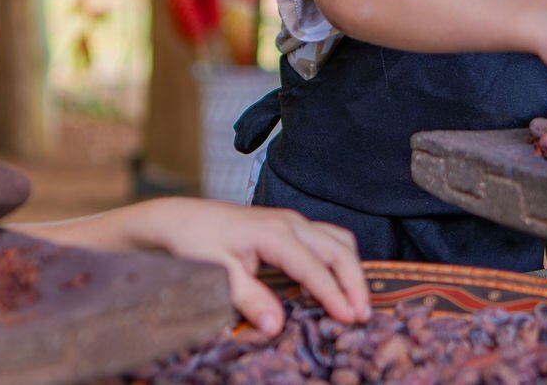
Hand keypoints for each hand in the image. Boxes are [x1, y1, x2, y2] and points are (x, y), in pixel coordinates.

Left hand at [107, 199, 369, 334]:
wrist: (181, 219)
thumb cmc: (196, 244)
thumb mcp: (217, 275)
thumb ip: (248, 299)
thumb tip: (276, 326)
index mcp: (275, 233)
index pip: (315, 267)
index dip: (335, 294)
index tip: (350, 318)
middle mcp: (291, 223)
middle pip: (338, 250)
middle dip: (355, 281)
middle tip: (365, 313)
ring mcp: (293, 222)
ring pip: (338, 241)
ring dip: (352, 269)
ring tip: (357, 301)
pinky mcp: (290, 226)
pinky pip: (328, 239)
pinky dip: (340, 261)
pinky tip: (337, 282)